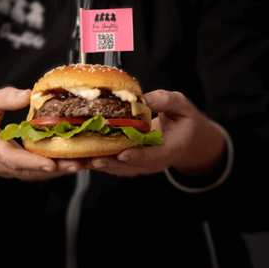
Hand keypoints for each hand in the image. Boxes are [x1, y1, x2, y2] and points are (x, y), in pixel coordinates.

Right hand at [0, 88, 78, 180]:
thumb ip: (4, 98)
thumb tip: (27, 94)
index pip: (14, 159)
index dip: (34, 162)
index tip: (52, 163)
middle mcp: (1, 164)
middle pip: (32, 172)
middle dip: (59, 169)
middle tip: (82, 162)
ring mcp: (8, 170)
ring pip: (37, 175)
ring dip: (61, 171)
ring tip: (85, 162)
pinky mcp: (15, 170)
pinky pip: (37, 173)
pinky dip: (55, 169)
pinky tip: (72, 161)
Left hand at [86, 90, 225, 176]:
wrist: (188, 139)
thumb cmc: (185, 122)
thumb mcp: (182, 106)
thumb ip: (166, 101)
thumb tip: (145, 99)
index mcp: (170, 150)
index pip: (153, 156)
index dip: (137, 156)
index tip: (123, 153)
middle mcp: (153, 161)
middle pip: (130, 166)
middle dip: (111, 163)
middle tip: (93, 159)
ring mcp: (140, 164)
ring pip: (118, 168)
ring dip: (98, 164)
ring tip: (80, 160)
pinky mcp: (129, 162)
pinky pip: (112, 163)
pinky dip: (96, 160)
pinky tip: (80, 156)